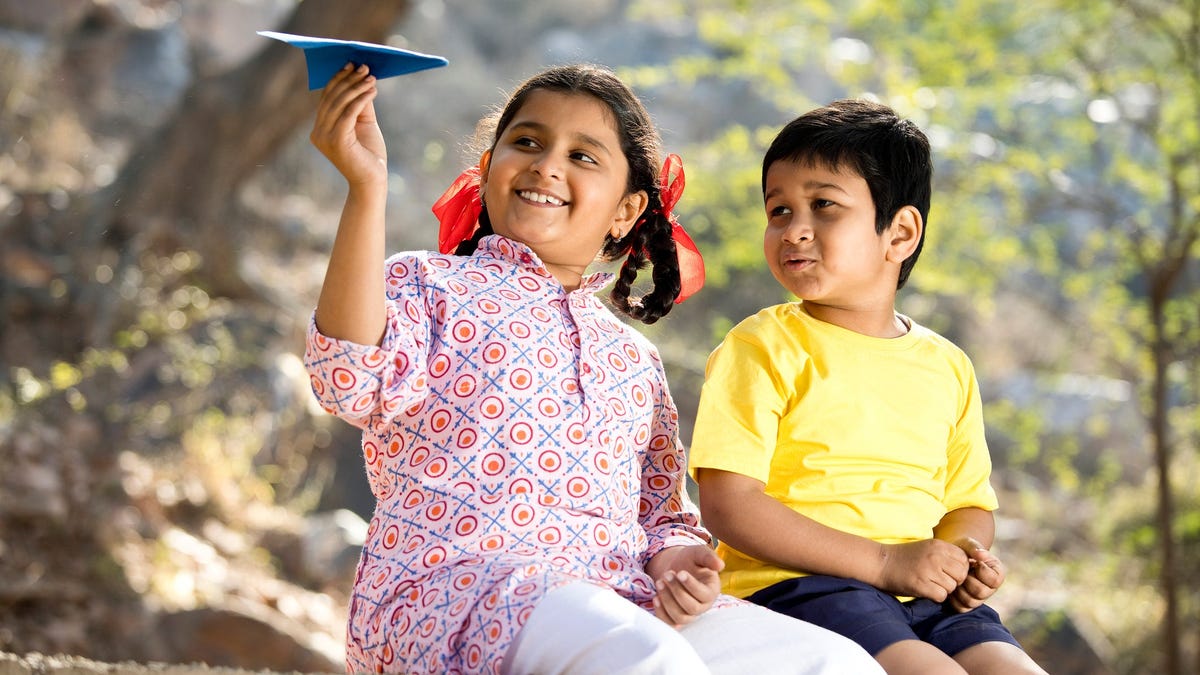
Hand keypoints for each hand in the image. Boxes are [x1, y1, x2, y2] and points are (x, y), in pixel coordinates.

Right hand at [310, 63, 386, 185]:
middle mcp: (318, 133)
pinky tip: (372, 90)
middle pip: (332, 98)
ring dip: (357, 87)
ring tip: (371, 77)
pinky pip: (349, 113)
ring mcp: (325, 138)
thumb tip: (360, 79)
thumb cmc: (369, 154)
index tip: (352, 64)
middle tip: (364, 66)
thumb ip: (359, 104)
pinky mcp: (337, 141)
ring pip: (340, 103)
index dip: (338, 79)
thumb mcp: (363, 124)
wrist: (373, 181)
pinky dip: (361, 99)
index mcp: (319, 129)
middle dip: (348, 80)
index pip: (326, 98)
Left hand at [645, 545, 723, 627]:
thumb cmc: (690, 560)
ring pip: (680, 617)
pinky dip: (661, 613)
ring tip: (659, 582)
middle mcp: (703, 606)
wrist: (675, 568)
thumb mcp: (698, 553)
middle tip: (667, 574)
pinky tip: (656, 597)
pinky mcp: (675, 619)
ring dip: (667, 601)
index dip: (691, 585)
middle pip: (692, 608)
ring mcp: (689, 614)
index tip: (680, 572)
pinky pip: (669, 624)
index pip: (705, 595)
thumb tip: (720, 565)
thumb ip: (708, 557)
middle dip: (677, 591)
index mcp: (711, 590)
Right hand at [877, 539, 969, 601]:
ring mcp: (928, 570)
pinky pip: (941, 596)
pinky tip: (925, 590)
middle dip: (954, 581)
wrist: (880, 563)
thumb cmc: (905, 558)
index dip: (959, 569)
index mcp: (938, 545)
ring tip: (929, 584)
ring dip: (943, 590)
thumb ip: (946, 555)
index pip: (964, 560)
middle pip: (961, 575)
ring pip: (952, 587)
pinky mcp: (920, 584)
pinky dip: (935, 597)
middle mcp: (935, 556)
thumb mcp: (927, 548)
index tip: (948, 573)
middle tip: (940, 581)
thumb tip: (969, 567)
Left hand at [948, 540, 1004, 611]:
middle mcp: (990, 589)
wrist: (949, 558)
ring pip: (970, 602)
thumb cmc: (962, 550)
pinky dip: (953, 598)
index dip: (981, 571)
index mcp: (996, 575)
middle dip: (968, 581)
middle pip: (981, 593)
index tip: (973, 563)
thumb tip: (981, 555)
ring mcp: (979, 599)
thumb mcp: (968, 544)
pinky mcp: (967, 605)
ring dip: (959, 589)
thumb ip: (975, 548)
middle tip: (961, 571)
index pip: (994, 580)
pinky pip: (961, 608)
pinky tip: (951, 586)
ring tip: (955, 578)